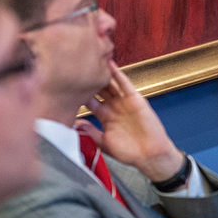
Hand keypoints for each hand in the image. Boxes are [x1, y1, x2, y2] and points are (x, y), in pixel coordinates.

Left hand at [76, 60, 185, 182]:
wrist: (150, 156)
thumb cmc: (129, 153)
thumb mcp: (104, 143)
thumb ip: (90, 132)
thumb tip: (75, 124)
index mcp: (106, 117)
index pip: (90, 101)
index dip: (80, 94)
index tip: (67, 86)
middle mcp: (114, 107)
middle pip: (99, 90)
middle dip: (89, 81)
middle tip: (76, 69)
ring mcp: (125, 103)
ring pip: (111, 84)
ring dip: (102, 74)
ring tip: (91, 61)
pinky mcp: (136, 100)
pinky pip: (126, 84)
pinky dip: (119, 74)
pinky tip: (110, 65)